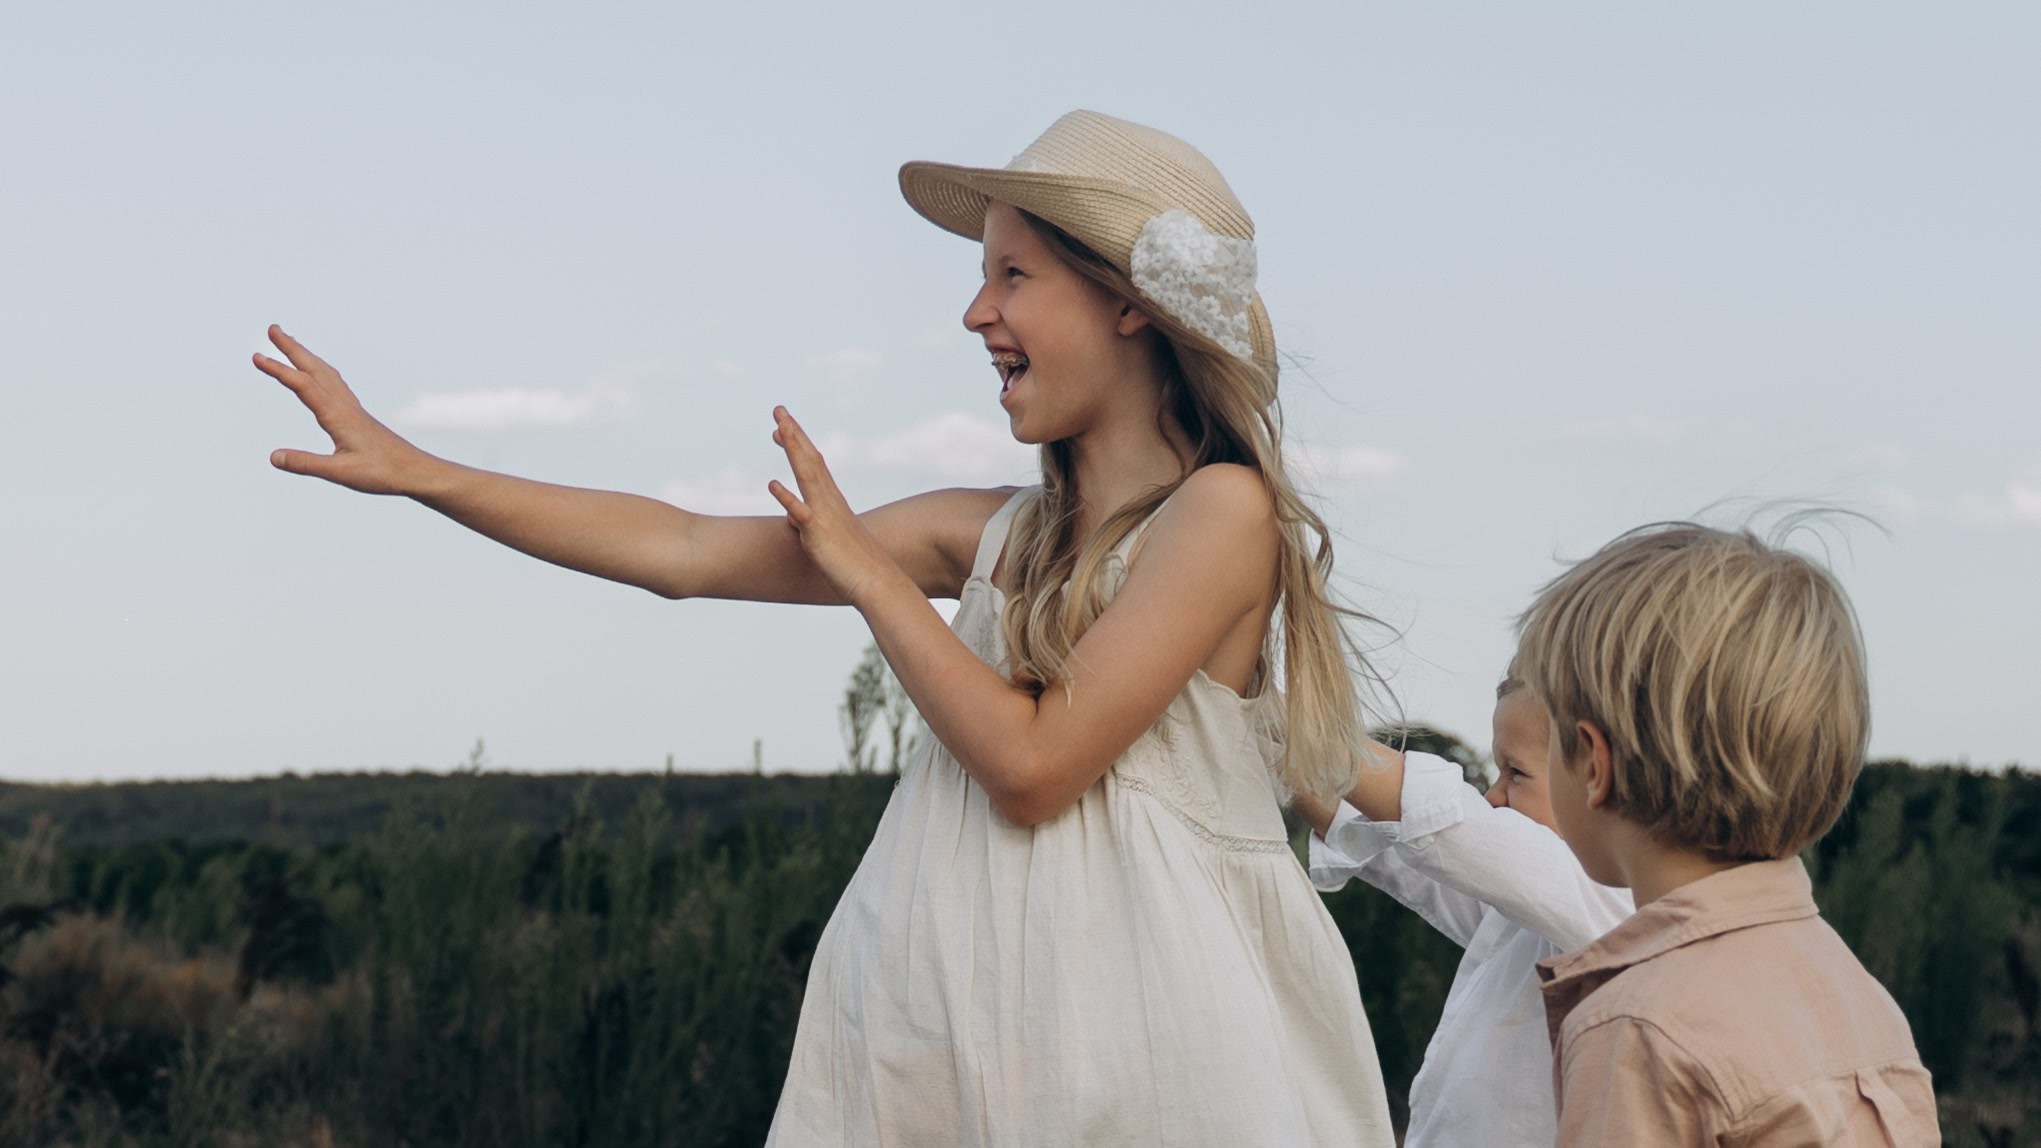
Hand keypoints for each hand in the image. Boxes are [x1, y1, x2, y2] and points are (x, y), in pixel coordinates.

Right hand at [251, 325, 428, 494]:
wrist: (415, 472)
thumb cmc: (382, 473)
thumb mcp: (341, 473)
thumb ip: (306, 464)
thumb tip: (273, 457)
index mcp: (338, 415)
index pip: (303, 386)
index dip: (279, 370)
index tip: (257, 356)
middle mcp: (345, 406)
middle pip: (315, 369)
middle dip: (292, 348)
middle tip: (273, 328)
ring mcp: (353, 409)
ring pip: (326, 373)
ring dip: (306, 356)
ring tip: (290, 343)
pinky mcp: (358, 416)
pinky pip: (335, 384)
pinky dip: (321, 371)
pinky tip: (319, 375)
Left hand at [767, 407, 903, 606]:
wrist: (878, 584)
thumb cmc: (853, 566)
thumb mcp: (825, 540)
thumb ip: (809, 525)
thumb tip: (794, 519)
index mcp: (832, 501)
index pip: (812, 464)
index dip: (797, 443)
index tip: (781, 426)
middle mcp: (829, 502)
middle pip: (809, 460)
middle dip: (793, 433)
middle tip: (778, 409)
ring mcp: (825, 516)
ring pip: (806, 476)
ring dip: (793, 450)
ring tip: (778, 428)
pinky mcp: (819, 535)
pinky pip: (801, 514)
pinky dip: (787, 498)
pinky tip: (772, 484)